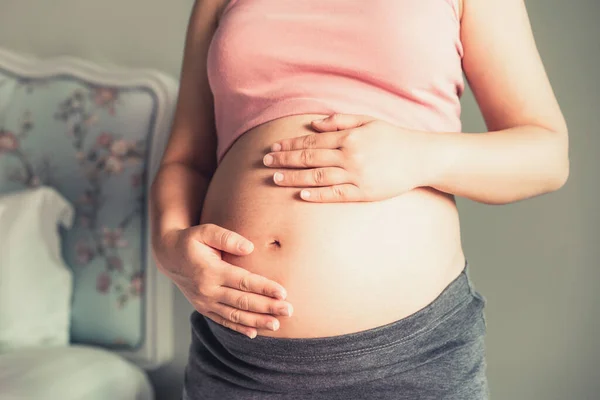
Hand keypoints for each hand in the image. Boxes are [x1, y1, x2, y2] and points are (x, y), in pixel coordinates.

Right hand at [152, 223, 293, 338]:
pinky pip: (223, 321)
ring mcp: (204, 302)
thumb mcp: (205, 231)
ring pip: (235, 315)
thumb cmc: (191, 240)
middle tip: (289, 310)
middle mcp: (208, 290)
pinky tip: (254, 333)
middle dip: (267, 307)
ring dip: (257, 321)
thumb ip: (227, 237)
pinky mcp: (203, 308)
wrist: (168, 256)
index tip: (283, 292)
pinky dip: (238, 328)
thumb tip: (250, 247)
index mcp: (211, 271)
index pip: (243, 281)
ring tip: (277, 325)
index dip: (264, 287)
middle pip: (243, 301)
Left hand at [262, 113, 437, 201]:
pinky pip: (336, 194)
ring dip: (294, 178)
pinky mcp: (364, 192)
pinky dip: (318, 195)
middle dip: (285, 160)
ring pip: (318, 176)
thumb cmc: (393, 137)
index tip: (273, 148)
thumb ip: (340, 120)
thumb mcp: (368, 121)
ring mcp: (357, 175)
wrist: (421, 158)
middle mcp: (350, 155)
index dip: (290, 145)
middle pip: (310, 158)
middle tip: (265, 163)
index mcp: (349, 136)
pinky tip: (301, 195)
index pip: (312, 140)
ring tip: (275, 179)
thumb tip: (313, 123)